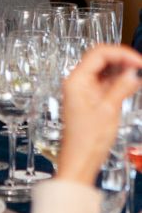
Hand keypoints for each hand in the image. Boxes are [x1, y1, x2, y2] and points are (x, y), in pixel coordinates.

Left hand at [57, 44, 141, 185]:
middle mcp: (77, 81)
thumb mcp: (109, 110)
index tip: (139, 60)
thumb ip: (121, 87)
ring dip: (121, 68)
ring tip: (138, 73)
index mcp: (76, 80)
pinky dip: (118, 79)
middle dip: (122, 58)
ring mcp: (83, 89)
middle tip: (141, 66)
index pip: (98, 54)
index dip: (121, 53)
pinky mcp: (89, 97)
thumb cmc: (87, 139)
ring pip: (103, 69)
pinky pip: (104, 81)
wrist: (80, 159)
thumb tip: (133, 72)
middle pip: (100, 58)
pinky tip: (131, 83)